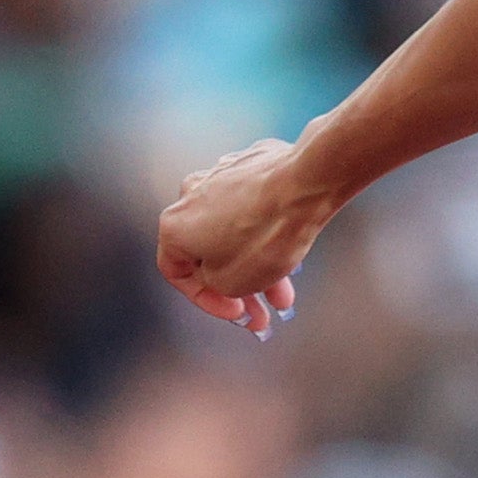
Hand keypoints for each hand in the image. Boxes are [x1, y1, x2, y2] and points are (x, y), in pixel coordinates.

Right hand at [157, 136, 335, 337]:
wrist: (303, 186)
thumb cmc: (265, 232)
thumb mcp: (231, 284)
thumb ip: (216, 286)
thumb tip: (222, 276)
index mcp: (174, 225)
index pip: (175, 272)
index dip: (204, 299)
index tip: (233, 312)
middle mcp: (190, 196)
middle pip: (210, 252)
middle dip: (238, 287)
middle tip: (260, 311)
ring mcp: (221, 176)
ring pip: (234, 232)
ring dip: (257, 265)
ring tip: (284, 292)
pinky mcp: (250, 166)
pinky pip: (253, 209)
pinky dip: (266, 233)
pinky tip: (289, 254)